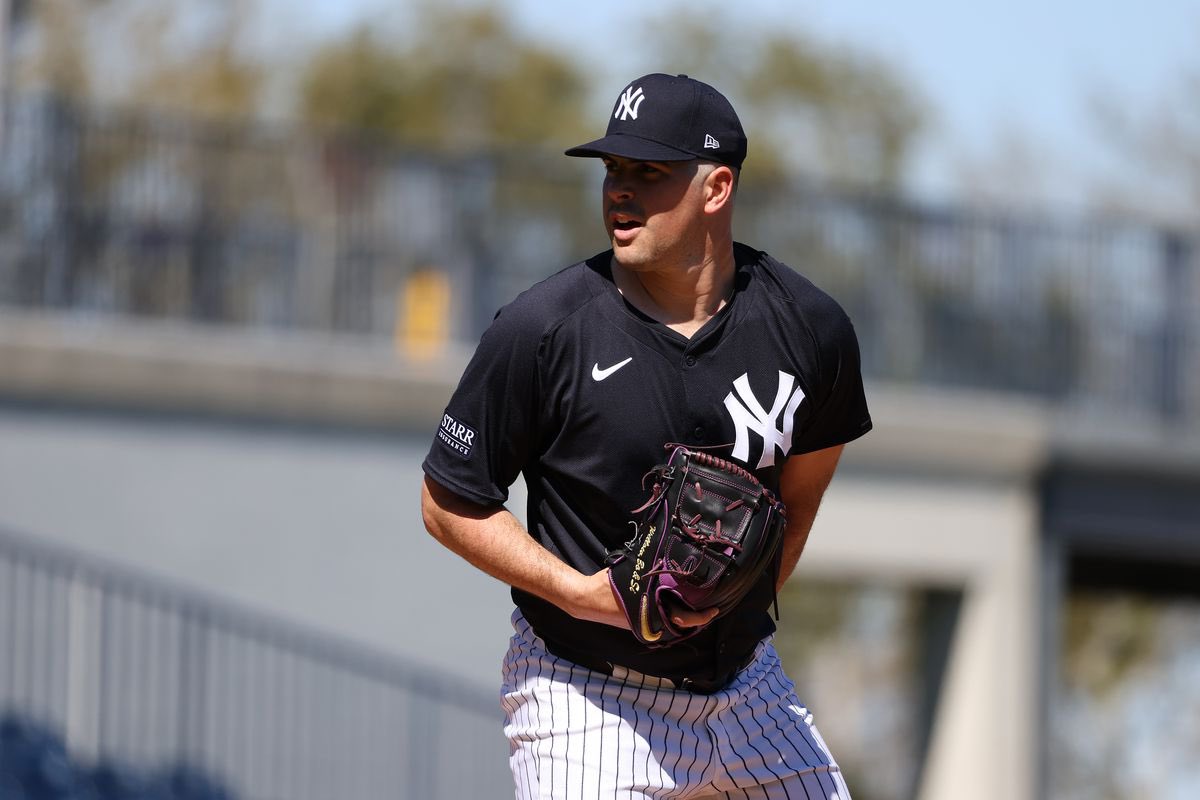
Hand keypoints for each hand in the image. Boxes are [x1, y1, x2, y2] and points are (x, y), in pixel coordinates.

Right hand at [566, 569, 717, 630]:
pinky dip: (672, 613)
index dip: (703, 616)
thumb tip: (673, 558)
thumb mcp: (635, 571)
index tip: (716, 609)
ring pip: (673, 623)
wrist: (586, 600)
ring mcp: (646, 626)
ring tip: (697, 603)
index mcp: (654, 614)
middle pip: (683, 624)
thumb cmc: (609, 585)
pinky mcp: (641, 625)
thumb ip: (655, 569)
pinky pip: (663, 620)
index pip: (685, 619)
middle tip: (711, 605)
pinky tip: (676, 602)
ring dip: (685, 615)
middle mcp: (652, 624)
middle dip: (698, 616)